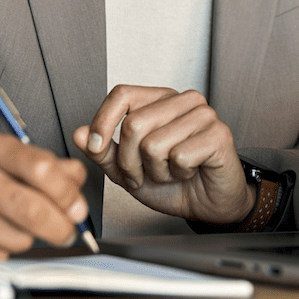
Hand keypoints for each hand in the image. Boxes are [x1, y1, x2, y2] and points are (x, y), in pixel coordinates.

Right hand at [0, 132, 89, 257]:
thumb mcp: (7, 161)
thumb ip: (48, 167)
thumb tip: (78, 180)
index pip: (40, 167)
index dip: (66, 192)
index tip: (78, 209)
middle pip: (31, 207)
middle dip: (59, 225)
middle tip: (70, 232)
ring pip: (18, 234)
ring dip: (30, 238)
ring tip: (13, 225)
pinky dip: (6, 250)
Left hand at [73, 85, 255, 225]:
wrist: (207, 205)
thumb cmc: (172, 182)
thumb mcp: (127, 170)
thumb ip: (103, 151)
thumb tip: (79, 133)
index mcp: (160, 99)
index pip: (122, 94)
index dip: (103, 121)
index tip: (95, 146)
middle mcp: (182, 100)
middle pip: (134, 124)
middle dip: (131, 162)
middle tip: (145, 173)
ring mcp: (203, 114)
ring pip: (154, 144)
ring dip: (157, 171)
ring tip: (171, 171)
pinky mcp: (218, 134)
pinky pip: (180, 156)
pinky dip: (178, 174)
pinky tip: (189, 172)